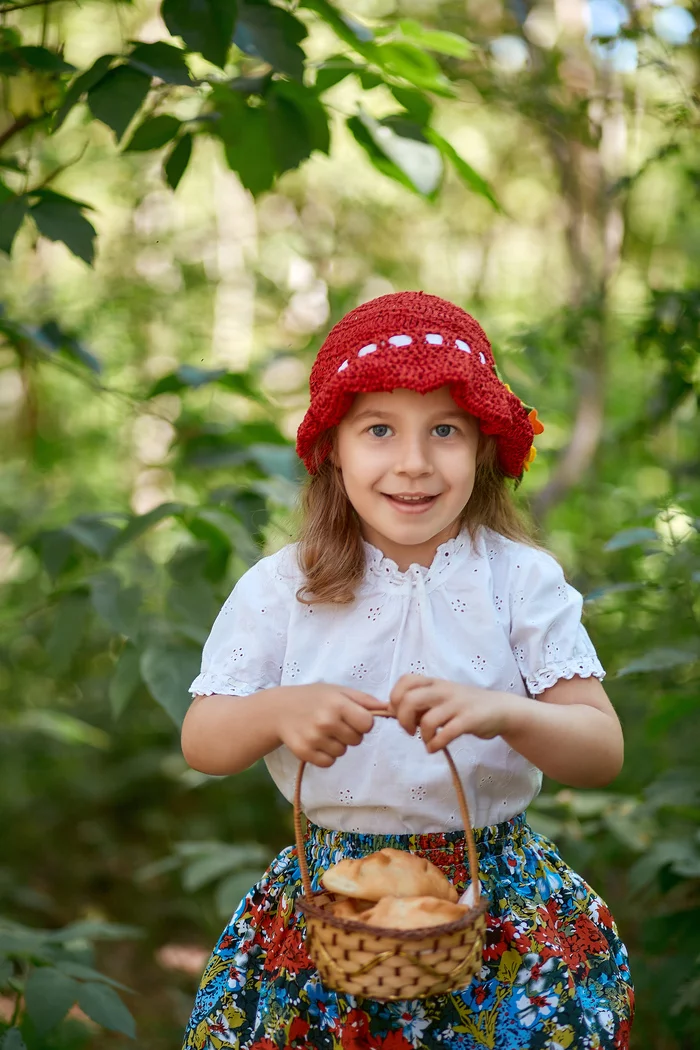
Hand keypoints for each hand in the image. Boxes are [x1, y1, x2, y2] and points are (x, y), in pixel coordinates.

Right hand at [274, 683, 377, 766]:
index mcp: (338, 704)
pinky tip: (316, 742)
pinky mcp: (304, 753)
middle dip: (350, 733)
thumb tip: (389, 709)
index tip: (352, 717)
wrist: (279, 709)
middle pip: (357, 740)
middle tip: (334, 723)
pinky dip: (325, 755)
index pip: (367, 724)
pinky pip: (328, 762)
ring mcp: (314, 738)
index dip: (363, 722)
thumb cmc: (313, 698)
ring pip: (342, 752)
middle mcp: (326, 721)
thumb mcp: (338, 691)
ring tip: (322, 731)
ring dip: (336, 744)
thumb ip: (364, 700)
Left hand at [389, 675, 516, 751]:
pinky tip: (435, 747)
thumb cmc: (463, 705)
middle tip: (409, 730)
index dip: (395, 698)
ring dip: (422, 736)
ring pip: (427, 719)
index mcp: (434, 682)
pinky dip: (435, 744)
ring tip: (427, 741)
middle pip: (409, 699)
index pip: (405, 680)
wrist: (500, 709)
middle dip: (403, 719)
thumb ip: (419, 702)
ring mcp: (456, 704)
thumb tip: (391, 711)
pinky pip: (446, 733)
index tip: (400, 714)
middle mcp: (443, 690)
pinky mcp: (469, 720)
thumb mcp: (440, 697)